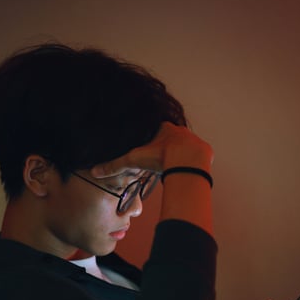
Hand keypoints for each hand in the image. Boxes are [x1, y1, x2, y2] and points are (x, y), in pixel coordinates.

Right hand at [90, 122, 212, 177]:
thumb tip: (95, 172)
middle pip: (172, 137)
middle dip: (167, 145)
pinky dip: (193, 161)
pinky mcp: (204, 151)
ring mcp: (194, 140)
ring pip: (186, 145)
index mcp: (163, 128)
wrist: (187, 160)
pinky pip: (198, 155)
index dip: (151, 138)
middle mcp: (180, 131)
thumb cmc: (160, 156)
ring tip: (175, 164)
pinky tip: (189, 168)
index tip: (149, 147)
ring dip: (181, 153)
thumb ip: (115, 165)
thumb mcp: (134, 159)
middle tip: (162, 157)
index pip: (156, 128)